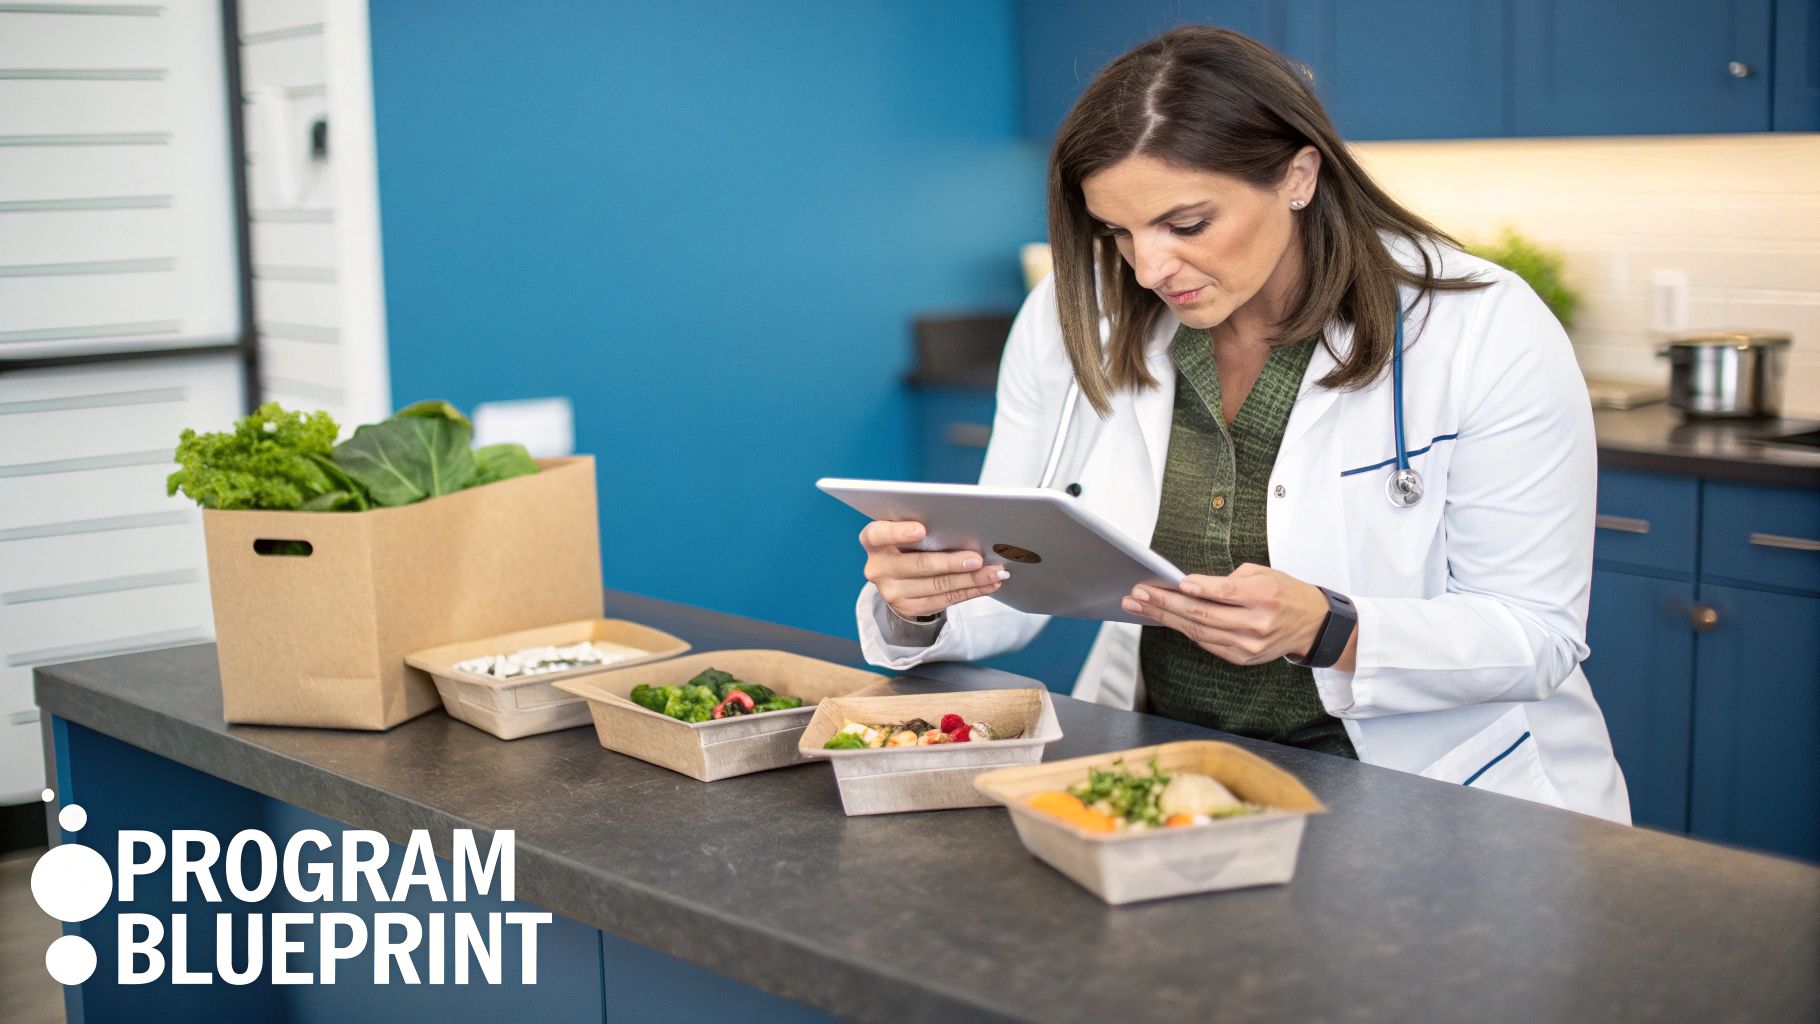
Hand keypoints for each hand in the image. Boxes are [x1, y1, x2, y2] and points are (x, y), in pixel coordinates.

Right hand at [859, 520, 1009, 618]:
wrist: (897, 577)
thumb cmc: (908, 543)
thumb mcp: (906, 530)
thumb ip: (923, 526)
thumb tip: (965, 525)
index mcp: (874, 540)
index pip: (879, 534)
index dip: (899, 532)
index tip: (922, 529)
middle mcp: (878, 568)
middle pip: (919, 565)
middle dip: (952, 562)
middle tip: (978, 559)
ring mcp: (892, 592)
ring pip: (937, 586)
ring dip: (970, 580)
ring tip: (994, 573)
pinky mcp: (908, 608)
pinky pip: (944, 601)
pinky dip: (969, 591)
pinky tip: (988, 585)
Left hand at [1120, 563, 1337, 666]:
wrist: (1312, 625)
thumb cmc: (1285, 593)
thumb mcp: (1265, 573)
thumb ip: (1230, 579)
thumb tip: (1192, 586)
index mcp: (1264, 597)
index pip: (1226, 592)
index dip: (1200, 588)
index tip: (1176, 583)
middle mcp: (1256, 624)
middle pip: (1204, 614)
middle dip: (1166, 603)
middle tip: (1138, 594)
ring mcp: (1248, 645)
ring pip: (1199, 632)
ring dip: (1165, 618)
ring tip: (1139, 606)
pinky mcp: (1242, 657)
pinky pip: (1206, 643)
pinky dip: (1183, 629)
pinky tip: (1163, 618)